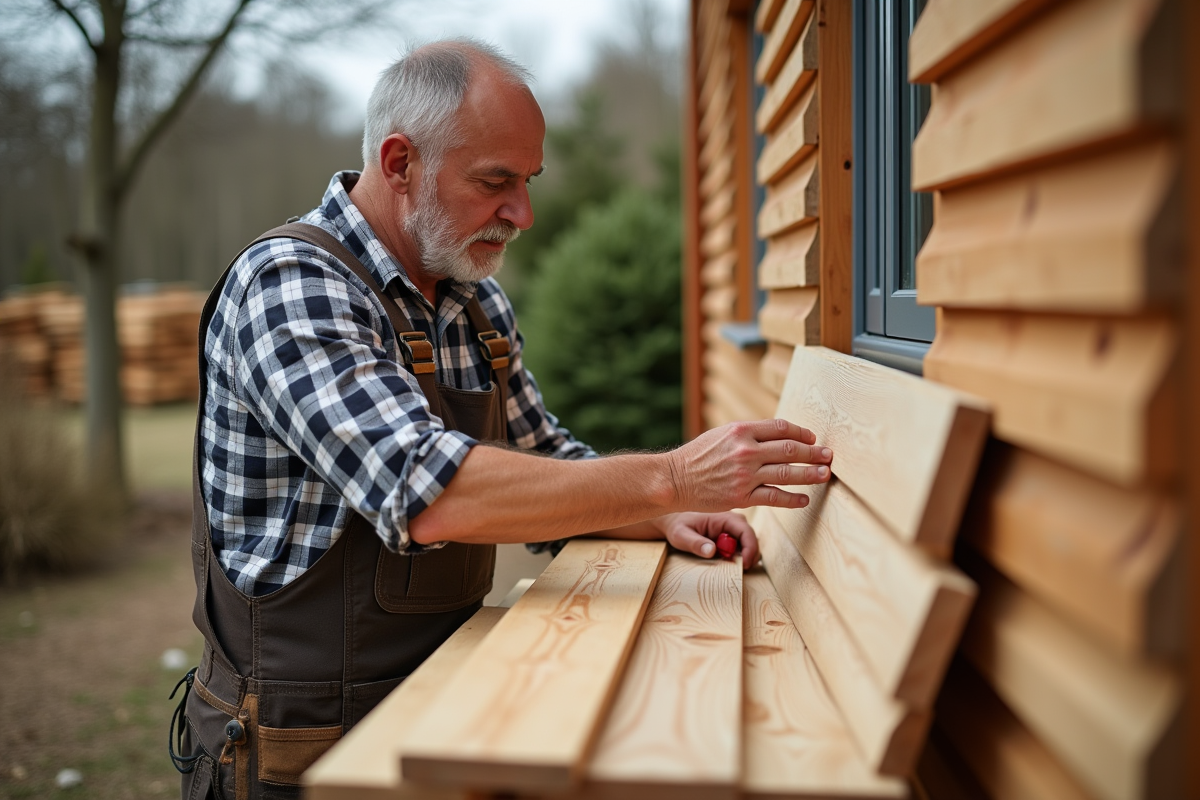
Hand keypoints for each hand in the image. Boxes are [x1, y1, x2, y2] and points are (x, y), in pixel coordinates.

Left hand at [654, 511, 759, 568]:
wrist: (674, 521)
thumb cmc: (677, 525)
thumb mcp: (681, 535)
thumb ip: (695, 543)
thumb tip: (711, 551)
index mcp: (723, 517)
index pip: (745, 531)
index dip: (750, 549)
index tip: (744, 565)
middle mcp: (732, 521)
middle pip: (751, 539)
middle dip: (749, 555)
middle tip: (740, 570)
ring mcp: (733, 528)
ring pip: (748, 544)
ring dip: (744, 557)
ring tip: (733, 568)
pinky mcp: (731, 535)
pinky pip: (742, 547)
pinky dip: (739, 557)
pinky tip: (728, 563)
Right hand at [666, 419, 831, 511]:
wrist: (674, 479)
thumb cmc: (697, 456)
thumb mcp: (721, 434)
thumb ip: (748, 434)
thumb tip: (778, 435)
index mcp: (741, 430)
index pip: (782, 428)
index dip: (802, 433)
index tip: (813, 439)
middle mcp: (746, 450)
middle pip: (790, 449)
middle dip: (814, 453)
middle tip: (830, 456)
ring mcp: (745, 475)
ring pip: (787, 473)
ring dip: (811, 474)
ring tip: (825, 474)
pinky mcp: (742, 497)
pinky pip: (775, 498)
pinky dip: (793, 498)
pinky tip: (804, 499)